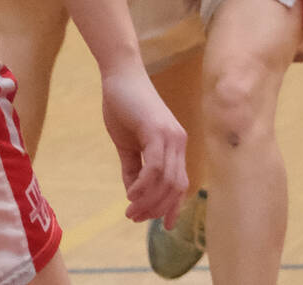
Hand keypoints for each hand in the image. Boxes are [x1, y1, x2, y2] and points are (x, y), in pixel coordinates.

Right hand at [100, 64, 187, 223]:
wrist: (120, 77)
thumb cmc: (124, 108)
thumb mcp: (128, 145)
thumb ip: (133, 168)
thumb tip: (134, 194)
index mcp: (175, 146)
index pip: (182, 183)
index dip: (173, 206)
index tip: (161, 225)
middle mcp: (179, 142)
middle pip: (176, 187)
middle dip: (156, 209)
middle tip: (134, 218)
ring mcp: (171, 135)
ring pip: (167, 179)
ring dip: (148, 201)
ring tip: (130, 211)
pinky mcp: (157, 130)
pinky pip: (155, 165)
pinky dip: (144, 184)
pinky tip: (131, 193)